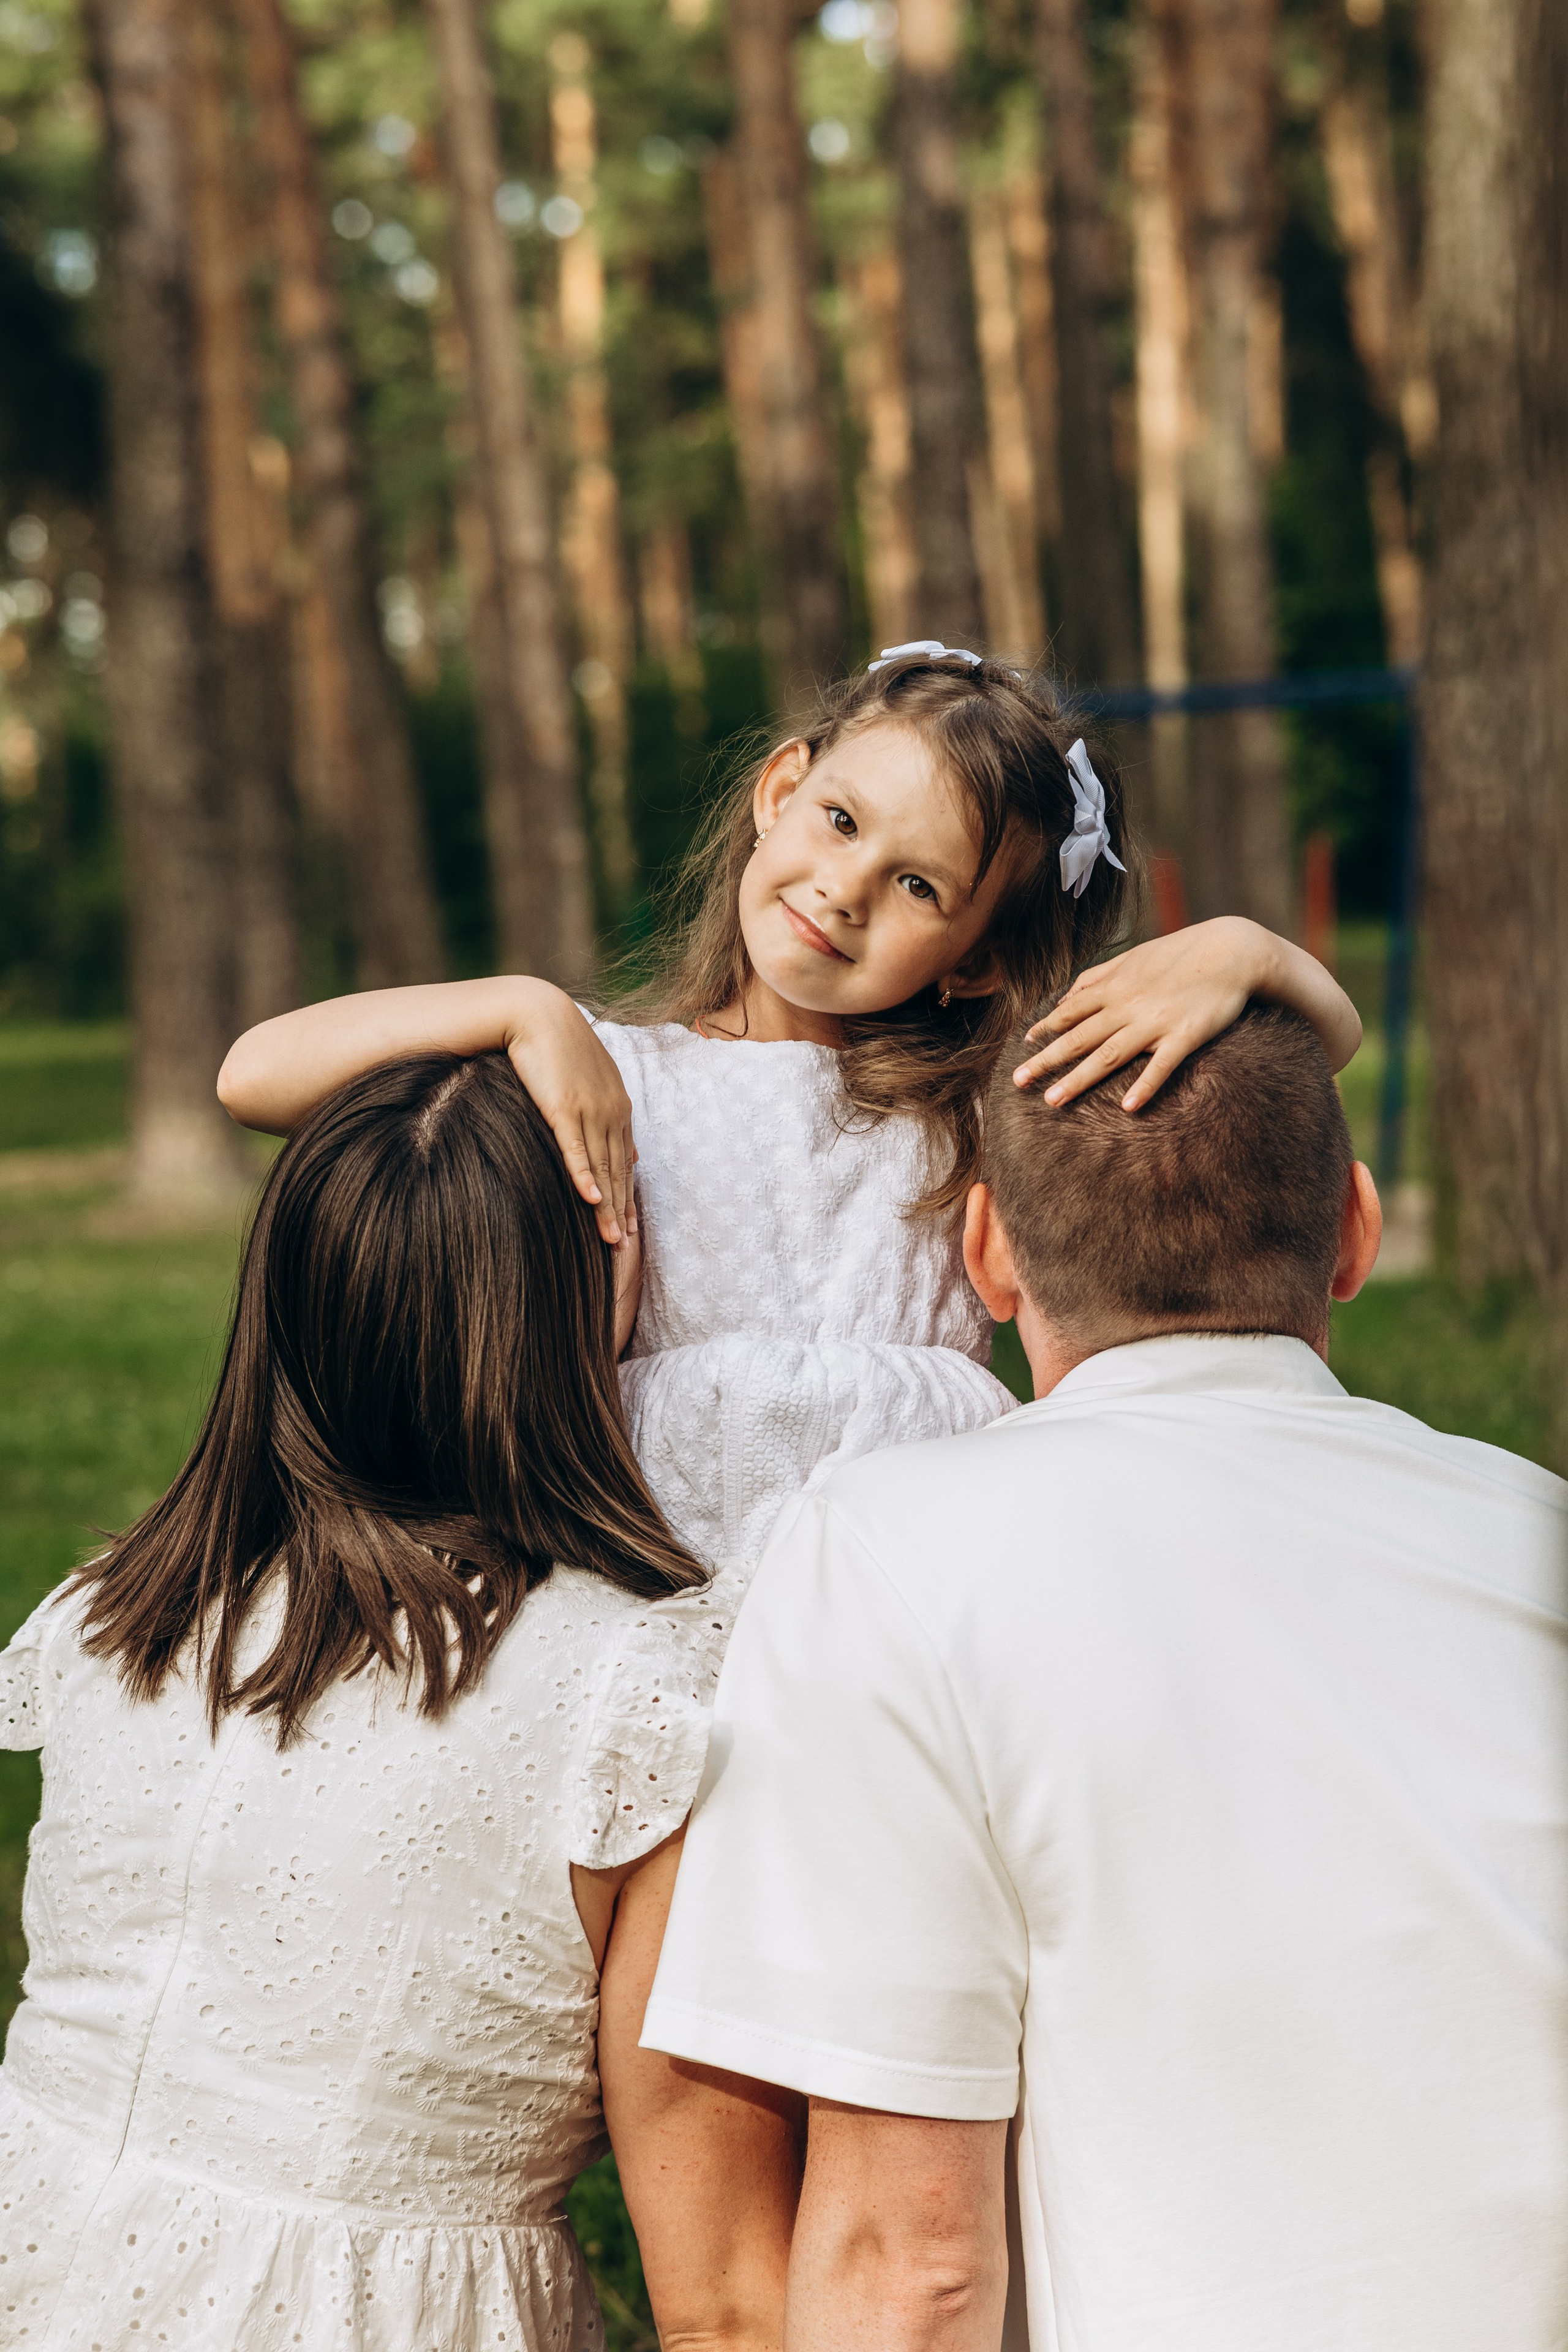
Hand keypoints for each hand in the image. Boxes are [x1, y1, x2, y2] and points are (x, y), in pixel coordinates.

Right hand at [503, 997, 637, 1243]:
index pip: (625, 1162)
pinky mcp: (563, 1107)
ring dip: (607, 1206)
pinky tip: (589, 1199)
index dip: (628, 1196)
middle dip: (622, 1211)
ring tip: (611, 1240)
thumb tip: (631, 1154)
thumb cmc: (560, 1047)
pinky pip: (575, 1148)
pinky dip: (583, 1175)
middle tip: (624, 1246)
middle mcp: (610, 1112)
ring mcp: (589, 1109)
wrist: (537, 1013)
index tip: (632, 1227)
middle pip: (617, 1171)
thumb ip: (614, 1117)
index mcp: (618, 1107)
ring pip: (601, 1166)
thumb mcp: (596, 1082)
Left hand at [1012, 917, 1269, 1110]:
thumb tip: (1067, 995)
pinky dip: (1145, 1086)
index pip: (1071, 1011)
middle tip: (1018, 1082)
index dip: (1046, 1029)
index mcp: (1115, 986)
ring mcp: (1155, 1022)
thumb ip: (1099, 975)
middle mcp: (1128, 1005)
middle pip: (1079, 1038)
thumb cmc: (1181, 954)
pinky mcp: (1185, 1035)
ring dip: (1079, 1079)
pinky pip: (1161, 1065)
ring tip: (1053, 1101)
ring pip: (1109, 1055)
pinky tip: (1128, 1109)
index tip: (1025, 1045)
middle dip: (1046, 1060)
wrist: (1232, 950)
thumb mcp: (1134, 957)